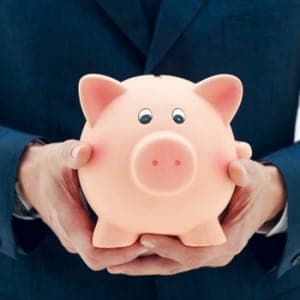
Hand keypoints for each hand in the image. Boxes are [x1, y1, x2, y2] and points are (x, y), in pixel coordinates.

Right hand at [18, 140, 146, 270]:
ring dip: (132, 247)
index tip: (145, 241)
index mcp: (69, 223)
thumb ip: (71, 154)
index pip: (95, 255)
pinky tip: (142, 223)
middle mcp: (75, 236)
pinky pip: (106, 242)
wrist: (32, 177)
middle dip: (134, 252)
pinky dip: (124, 239)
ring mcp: (80, 234)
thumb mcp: (58, 157)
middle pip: (108, 258)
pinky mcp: (84, 229)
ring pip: (109, 252)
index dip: (122, 255)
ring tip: (157, 231)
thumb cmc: (48, 168)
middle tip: (161, 236)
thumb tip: (84, 151)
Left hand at [107, 158, 285, 275]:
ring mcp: (203, 252)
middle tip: (115, 261)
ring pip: (169, 264)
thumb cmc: (252, 188)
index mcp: (228, 241)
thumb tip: (236, 168)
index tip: (144, 238)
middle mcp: (214, 253)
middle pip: (176, 264)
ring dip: (142, 264)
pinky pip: (169, 255)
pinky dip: (150, 254)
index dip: (171, 249)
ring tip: (113, 262)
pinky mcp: (194, 246)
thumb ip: (244, 173)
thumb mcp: (252, 178)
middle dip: (146, 263)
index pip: (197, 253)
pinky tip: (129, 249)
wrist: (259, 199)